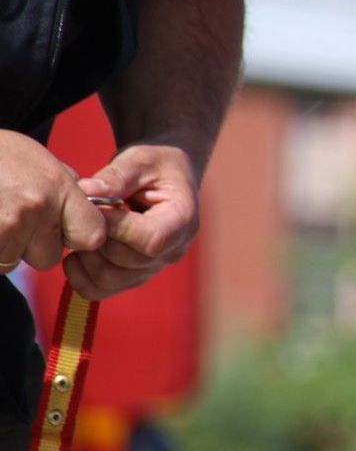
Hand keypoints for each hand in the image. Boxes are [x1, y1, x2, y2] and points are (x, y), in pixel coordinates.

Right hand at [0, 131, 107, 272]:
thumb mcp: (37, 159)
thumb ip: (65, 185)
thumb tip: (90, 204)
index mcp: (58, 187)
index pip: (91, 235)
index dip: (76, 235)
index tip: (62, 229)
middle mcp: (35, 207)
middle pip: (48, 257)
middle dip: (31, 246)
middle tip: (11, 219)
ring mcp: (5, 224)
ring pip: (12, 262)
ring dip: (2, 248)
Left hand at [65, 143, 199, 299]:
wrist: (166, 179)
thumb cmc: (157, 165)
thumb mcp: (140, 160)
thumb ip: (116, 176)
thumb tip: (87, 190)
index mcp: (182, 220)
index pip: (151, 239)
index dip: (116, 227)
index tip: (94, 203)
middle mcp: (172, 251)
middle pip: (126, 261)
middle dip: (96, 237)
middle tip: (83, 212)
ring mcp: (153, 267)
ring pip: (109, 279)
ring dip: (85, 255)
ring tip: (83, 230)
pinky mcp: (133, 276)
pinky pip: (100, 290)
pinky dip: (79, 274)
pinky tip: (78, 250)